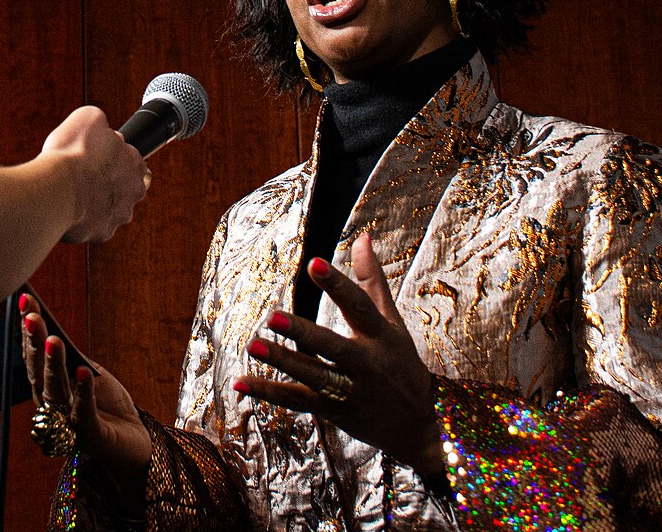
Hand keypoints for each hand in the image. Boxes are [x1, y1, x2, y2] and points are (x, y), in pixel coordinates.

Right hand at [21, 295, 151, 513]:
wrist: (133, 442)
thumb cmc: (106, 404)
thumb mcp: (87, 372)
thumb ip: (71, 357)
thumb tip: (51, 328)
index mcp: (47, 388)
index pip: (33, 356)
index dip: (28, 330)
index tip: (25, 300)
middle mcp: (51, 406)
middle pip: (38, 372)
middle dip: (34, 343)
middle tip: (31, 316)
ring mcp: (68, 424)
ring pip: (56, 391)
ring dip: (54, 365)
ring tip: (53, 341)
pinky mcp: (90, 437)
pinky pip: (84, 413)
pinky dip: (82, 392)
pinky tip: (83, 372)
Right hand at [40, 106, 148, 243]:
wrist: (60, 189)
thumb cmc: (73, 153)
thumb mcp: (88, 117)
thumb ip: (100, 121)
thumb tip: (100, 124)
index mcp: (135, 162)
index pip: (133, 160)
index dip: (113, 157)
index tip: (98, 157)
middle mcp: (133, 191)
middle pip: (125, 186)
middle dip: (108, 182)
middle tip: (86, 176)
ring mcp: (119, 214)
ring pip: (111, 208)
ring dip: (96, 202)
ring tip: (74, 193)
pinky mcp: (103, 232)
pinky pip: (94, 226)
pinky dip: (84, 219)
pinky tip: (70, 208)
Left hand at [234, 232, 445, 481]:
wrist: (421, 424)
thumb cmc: (401, 363)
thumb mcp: (393, 321)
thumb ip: (373, 280)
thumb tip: (363, 237)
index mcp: (381, 335)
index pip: (359, 306)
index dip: (337, 285)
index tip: (313, 263)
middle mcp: (367, 363)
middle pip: (333, 346)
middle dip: (302, 333)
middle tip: (271, 316)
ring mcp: (351, 391)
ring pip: (314, 376)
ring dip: (282, 362)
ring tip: (252, 344)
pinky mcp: (335, 413)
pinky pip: (299, 402)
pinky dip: (270, 393)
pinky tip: (241, 383)